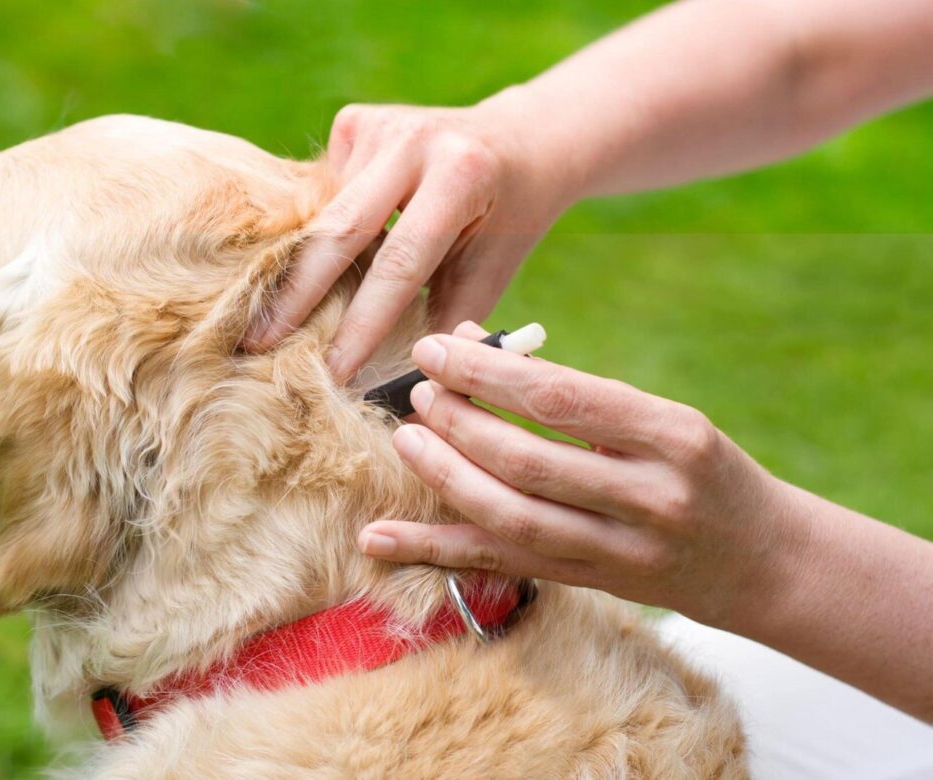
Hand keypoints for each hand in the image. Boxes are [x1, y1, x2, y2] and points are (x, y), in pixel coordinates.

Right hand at [242, 99, 578, 381]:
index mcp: (460, 176)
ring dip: (302, 267)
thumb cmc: (507, 221)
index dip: (363, 323)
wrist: (520, 141)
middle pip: (340, 229)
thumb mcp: (491, 271)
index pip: (400, 262)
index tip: (334, 371)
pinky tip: (319, 258)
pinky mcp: (355, 122)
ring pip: (324, 213)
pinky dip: (320, 233)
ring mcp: (379, 124)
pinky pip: (323, 193)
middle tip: (257, 344)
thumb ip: (445, 320)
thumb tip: (395, 385)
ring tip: (269, 319)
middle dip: (297, 294)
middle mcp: (413, 140)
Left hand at [358, 322, 810, 629]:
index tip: (436, 349)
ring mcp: (622, 551)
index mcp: (672, 436)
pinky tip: (378, 539)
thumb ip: (579, 395)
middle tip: (419, 393)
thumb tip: (478, 351)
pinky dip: (434, 551)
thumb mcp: (663, 420)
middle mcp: (651, 497)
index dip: (489, 373)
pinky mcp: (592, 584)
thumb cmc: (701, 470)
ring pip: (513, 517)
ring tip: (406, 441)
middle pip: (531, 461)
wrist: (763, 561)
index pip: (563, 399)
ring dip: (446, 479)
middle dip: (461, 424)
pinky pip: (503, 565)